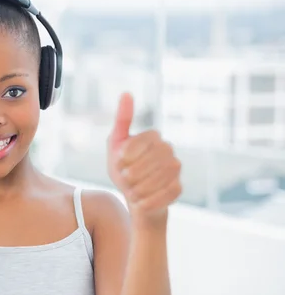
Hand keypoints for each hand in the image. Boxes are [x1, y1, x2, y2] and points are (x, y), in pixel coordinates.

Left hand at [107, 93, 181, 224]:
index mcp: (154, 136)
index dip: (126, 155)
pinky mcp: (178, 188)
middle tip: (124, 179)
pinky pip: (164, 195)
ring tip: (131, 190)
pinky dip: (147, 201)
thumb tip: (126, 93)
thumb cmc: (123, 168)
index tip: (118, 162)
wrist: (134, 197)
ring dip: (138, 188)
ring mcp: (176, 169)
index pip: (140, 142)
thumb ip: (122, 119)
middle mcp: (168, 150)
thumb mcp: (115, 144)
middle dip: (131, 174)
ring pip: (157, 179)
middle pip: (148, 163)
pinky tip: (140, 201)